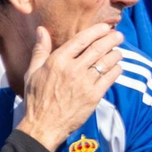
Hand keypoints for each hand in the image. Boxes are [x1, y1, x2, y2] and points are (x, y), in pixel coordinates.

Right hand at [18, 24, 123, 151]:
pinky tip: (118, 67)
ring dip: (116, 54)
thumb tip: (41, 30)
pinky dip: (116, 70)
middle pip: (98, 49)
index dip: (96, 31)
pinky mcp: (94, 96)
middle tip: (119, 36)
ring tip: (119, 51)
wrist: (44, 125)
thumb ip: (40, 50)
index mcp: (57, 61)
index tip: (106, 27)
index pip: (81, 40)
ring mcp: (85, 83)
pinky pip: (110, 78)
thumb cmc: (36, 98)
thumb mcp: (32, 71)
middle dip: (111, 40)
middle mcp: (72, 69)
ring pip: (106, 62)